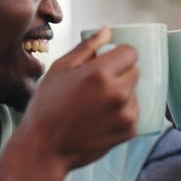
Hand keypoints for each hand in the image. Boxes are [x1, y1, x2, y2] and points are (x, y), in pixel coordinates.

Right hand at [11, 27, 139, 170]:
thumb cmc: (47, 108)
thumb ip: (87, 48)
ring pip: (134, 93)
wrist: (45, 149)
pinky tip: (101, 118)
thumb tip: (107, 31)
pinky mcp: (130, 131)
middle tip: (97, 86)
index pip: (130, 52)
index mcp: (101, 74)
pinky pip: (134, 111)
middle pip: (134, 71)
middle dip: (120, 74)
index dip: (119, 55)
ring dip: (122, 94)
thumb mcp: (60, 69)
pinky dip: (122, 112)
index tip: (108, 61)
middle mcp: (118, 93)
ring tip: (96, 105)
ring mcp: (126, 114)